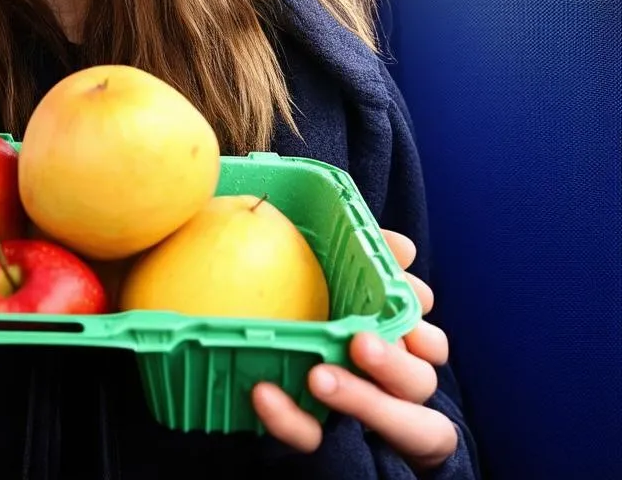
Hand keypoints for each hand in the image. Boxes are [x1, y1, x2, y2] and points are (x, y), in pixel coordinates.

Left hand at [252, 228, 457, 472]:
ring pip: (385, 422)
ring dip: (357, 397)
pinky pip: (313, 438)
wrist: (290, 401)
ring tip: (317, 377)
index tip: (413, 300)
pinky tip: (263, 394)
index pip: (430, 344)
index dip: (424, 327)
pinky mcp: (327, 448)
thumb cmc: (331, 332)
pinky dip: (291, 419)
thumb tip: (403, 247)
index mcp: (403, 355)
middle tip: (361, 342)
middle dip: (394, 361)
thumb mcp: (350, 296)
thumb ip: (376, 267)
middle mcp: (394, 394)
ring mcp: (366, 426)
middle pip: (417, 383)